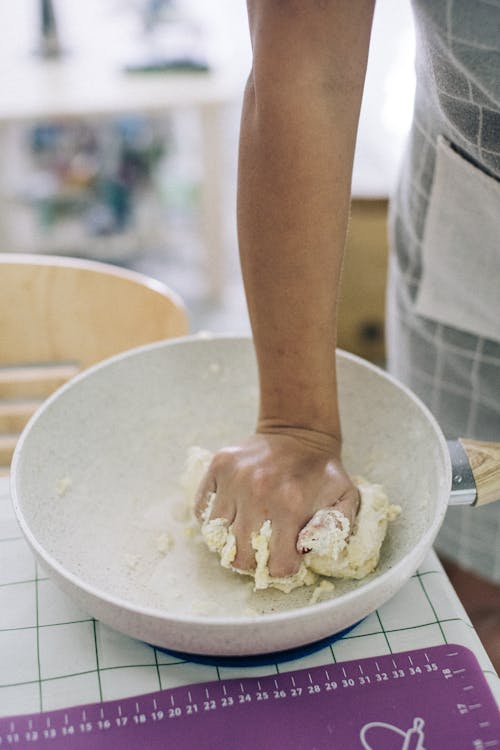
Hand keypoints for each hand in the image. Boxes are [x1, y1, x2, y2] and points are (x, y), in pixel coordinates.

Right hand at [194, 428, 359, 578]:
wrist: (299, 430)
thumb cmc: (321, 471)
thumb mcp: (346, 497)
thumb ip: (336, 528)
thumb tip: (303, 548)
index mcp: (290, 505)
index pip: (276, 565)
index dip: (283, 567)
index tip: (286, 557)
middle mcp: (258, 493)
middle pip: (240, 555)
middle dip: (253, 561)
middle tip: (262, 550)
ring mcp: (234, 479)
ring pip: (217, 535)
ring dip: (230, 541)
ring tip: (245, 532)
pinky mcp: (218, 467)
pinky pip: (202, 509)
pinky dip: (212, 519)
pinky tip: (231, 515)